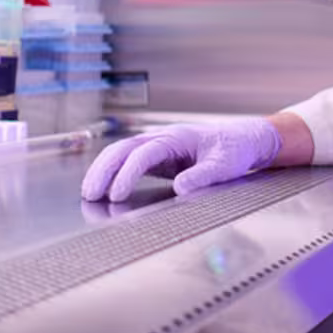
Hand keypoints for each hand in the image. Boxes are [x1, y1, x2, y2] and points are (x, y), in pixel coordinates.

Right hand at [80, 118, 282, 202]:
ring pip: (121, 152)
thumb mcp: (225, 165)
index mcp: (177, 137)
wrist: (243, 140)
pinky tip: (103, 187)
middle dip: (104, 170)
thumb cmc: (234, 149)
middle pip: (123, 148)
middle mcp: (163, 138)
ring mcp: (158, 145)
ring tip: (89, 193)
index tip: (117, 194)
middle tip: (90, 194)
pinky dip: (113, 172)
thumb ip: (203, 176)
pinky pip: (129, 161)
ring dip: (103, 170)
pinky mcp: (158, 156)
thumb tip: (180, 188)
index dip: (128, 174)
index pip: (144, 153)